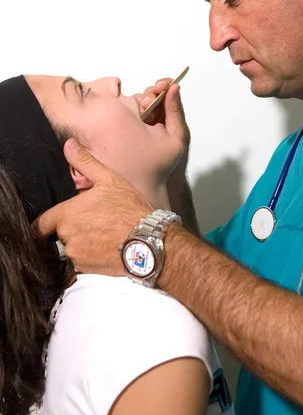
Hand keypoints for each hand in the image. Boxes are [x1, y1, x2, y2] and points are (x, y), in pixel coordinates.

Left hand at [33, 139, 153, 274]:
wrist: (149, 241)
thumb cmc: (130, 208)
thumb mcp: (109, 179)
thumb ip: (85, 162)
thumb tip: (69, 144)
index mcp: (67, 214)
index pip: (41, 224)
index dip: (45, 224)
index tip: (49, 224)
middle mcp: (67, 237)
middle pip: (59, 236)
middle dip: (72, 230)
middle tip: (92, 223)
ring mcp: (77, 256)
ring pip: (72, 249)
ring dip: (82, 244)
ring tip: (102, 235)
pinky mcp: (88, 270)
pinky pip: (83, 263)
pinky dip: (91, 256)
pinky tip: (107, 247)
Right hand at [135, 79, 190, 186]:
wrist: (156, 183)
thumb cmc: (172, 162)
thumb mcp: (177, 134)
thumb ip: (175, 111)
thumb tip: (174, 87)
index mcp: (168, 116)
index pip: (165, 94)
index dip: (163, 86)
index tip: (161, 85)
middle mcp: (154, 118)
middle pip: (149, 97)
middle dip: (150, 95)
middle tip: (149, 103)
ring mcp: (139, 124)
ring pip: (136, 105)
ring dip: (139, 104)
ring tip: (142, 113)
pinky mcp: (125, 130)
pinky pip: (125, 115)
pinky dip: (127, 112)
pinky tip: (129, 116)